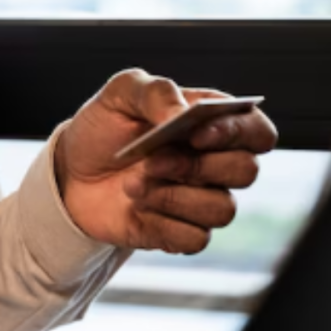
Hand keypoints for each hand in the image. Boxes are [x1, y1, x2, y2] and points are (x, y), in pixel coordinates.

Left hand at [55, 69, 277, 253]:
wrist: (72, 173)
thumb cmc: (105, 130)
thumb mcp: (122, 94)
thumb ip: (156, 92)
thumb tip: (181, 115)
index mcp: (214, 124)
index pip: (258, 132)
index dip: (237, 134)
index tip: (197, 134)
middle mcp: (217, 164)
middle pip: (246, 171)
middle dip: (196, 166)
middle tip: (151, 161)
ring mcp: (202, 201)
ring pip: (223, 210)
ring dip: (175, 198)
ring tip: (133, 186)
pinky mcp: (182, 233)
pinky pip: (195, 238)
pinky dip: (163, 224)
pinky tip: (137, 209)